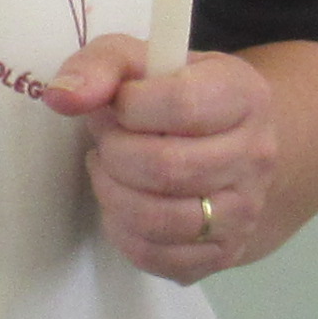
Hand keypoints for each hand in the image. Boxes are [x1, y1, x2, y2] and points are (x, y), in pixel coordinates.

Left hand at [44, 33, 275, 282]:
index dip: (130, 107)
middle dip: (115, 153)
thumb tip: (61, 97)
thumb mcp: (139, 61)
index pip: (182, 106)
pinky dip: (122, 233)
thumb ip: (99, 66)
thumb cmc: (172, 95)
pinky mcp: (223, 253)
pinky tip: (121, 205)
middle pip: (166, 167)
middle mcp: (256, 156)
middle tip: (107, 141)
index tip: (118, 104)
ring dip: (113, 194)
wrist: (224, 145)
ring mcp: (244, 211)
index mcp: (245, 96)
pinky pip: (157, 257)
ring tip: (109, 170)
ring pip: (159, 219)